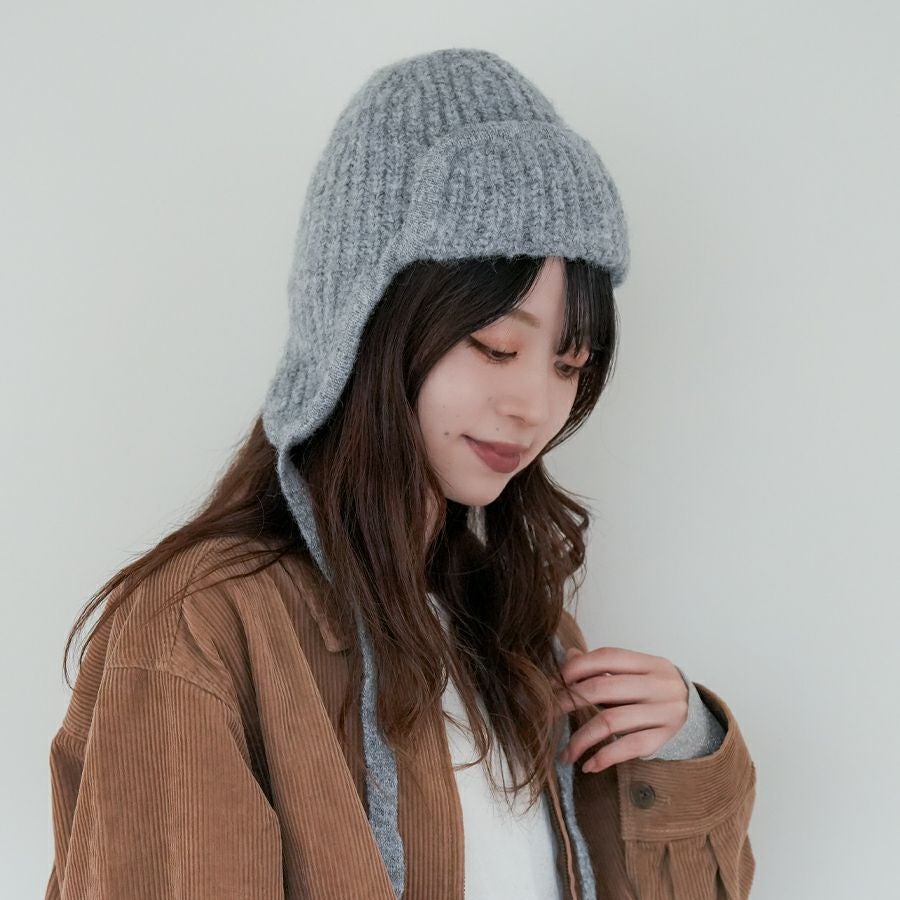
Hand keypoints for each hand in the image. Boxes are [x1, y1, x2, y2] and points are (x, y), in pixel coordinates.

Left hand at [554, 645, 688, 773]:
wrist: (695, 712)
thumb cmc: (654, 690)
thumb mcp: (636, 672)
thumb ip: (604, 667)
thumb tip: (570, 659)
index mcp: (649, 663)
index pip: (607, 657)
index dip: (578, 667)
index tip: (555, 681)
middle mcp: (659, 685)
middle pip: (604, 690)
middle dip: (569, 701)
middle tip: (548, 714)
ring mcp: (664, 713)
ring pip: (611, 722)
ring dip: (582, 738)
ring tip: (566, 752)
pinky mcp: (665, 739)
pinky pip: (628, 748)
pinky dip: (604, 757)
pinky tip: (588, 764)